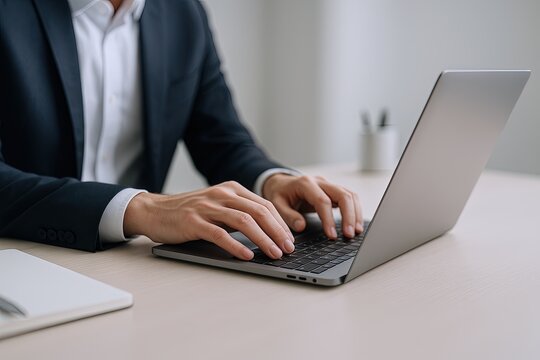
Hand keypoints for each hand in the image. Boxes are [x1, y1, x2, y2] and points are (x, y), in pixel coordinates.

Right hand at [123, 181, 294, 259]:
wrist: (154, 211)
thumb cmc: (189, 213)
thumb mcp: (218, 206)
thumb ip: (239, 213)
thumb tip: (268, 233)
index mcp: (231, 189)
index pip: (264, 205)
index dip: (281, 223)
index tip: (290, 239)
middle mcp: (222, 194)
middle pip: (258, 211)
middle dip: (277, 231)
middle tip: (288, 248)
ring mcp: (207, 207)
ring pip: (244, 221)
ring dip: (263, 239)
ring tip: (274, 253)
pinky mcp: (194, 221)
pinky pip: (220, 234)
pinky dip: (236, 246)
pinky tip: (247, 256)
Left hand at [262, 174, 362, 238]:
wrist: (281, 183)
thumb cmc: (279, 194)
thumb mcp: (276, 204)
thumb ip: (288, 215)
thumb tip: (301, 226)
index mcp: (305, 183)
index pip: (323, 201)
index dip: (329, 219)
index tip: (332, 236)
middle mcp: (320, 181)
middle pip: (343, 195)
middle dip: (349, 216)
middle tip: (349, 234)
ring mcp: (329, 185)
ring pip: (350, 195)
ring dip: (356, 213)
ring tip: (356, 232)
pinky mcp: (333, 191)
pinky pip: (350, 198)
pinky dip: (355, 210)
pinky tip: (356, 224)